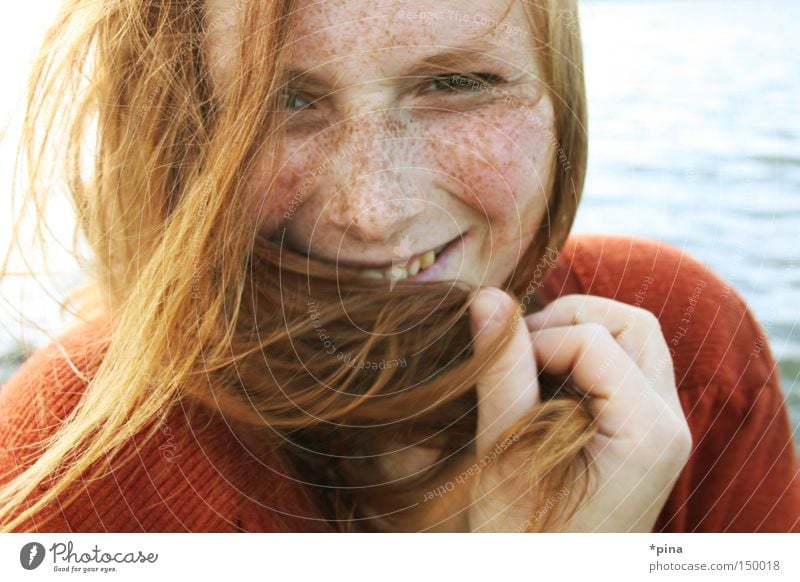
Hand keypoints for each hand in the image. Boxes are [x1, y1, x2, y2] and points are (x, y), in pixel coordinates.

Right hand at [466, 287, 691, 531]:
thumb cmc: (523, 539)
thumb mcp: (504, 455)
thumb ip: (500, 373)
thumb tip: (487, 298)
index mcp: (647, 432)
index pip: (594, 340)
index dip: (536, 341)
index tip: (497, 373)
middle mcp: (670, 424)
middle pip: (632, 324)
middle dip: (569, 321)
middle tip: (519, 353)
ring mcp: (664, 428)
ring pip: (634, 338)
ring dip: (579, 336)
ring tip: (531, 367)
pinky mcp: (647, 432)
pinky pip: (626, 367)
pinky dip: (585, 359)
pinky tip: (547, 386)